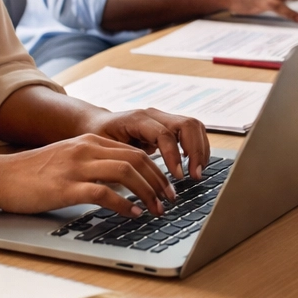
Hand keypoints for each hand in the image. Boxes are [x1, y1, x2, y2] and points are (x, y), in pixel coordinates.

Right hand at [0, 134, 179, 216]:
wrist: (0, 176)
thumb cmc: (33, 173)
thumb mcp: (69, 159)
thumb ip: (94, 163)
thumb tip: (124, 180)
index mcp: (90, 142)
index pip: (135, 151)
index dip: (157, 169)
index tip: (167, 186)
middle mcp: (86, 150)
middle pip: (137, 160)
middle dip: (159, 181)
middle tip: (170, 200)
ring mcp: (76, 167)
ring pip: (126, 173)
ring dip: (148, 193)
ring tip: (157, 209)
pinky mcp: (66, 187)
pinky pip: (104, 193)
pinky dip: (125, 204)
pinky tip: (133, 214)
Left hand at [83, 106, 209, 180]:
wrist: (96, 123)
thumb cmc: (96, 137)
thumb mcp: (104, 149)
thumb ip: (121, 161)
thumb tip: (134, 182)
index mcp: (138, 118)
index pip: (165, 134)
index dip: (174, 156)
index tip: (177, 177)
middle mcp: (155, 115)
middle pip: (187, 125)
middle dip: (195, 151)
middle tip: (195, 176)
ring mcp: (164, 118)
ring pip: (194, 126)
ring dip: (201, 149)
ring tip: (197, 172)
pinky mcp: (170, 125)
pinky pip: (192, 132)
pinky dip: (198, 148)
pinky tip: (195, 165)